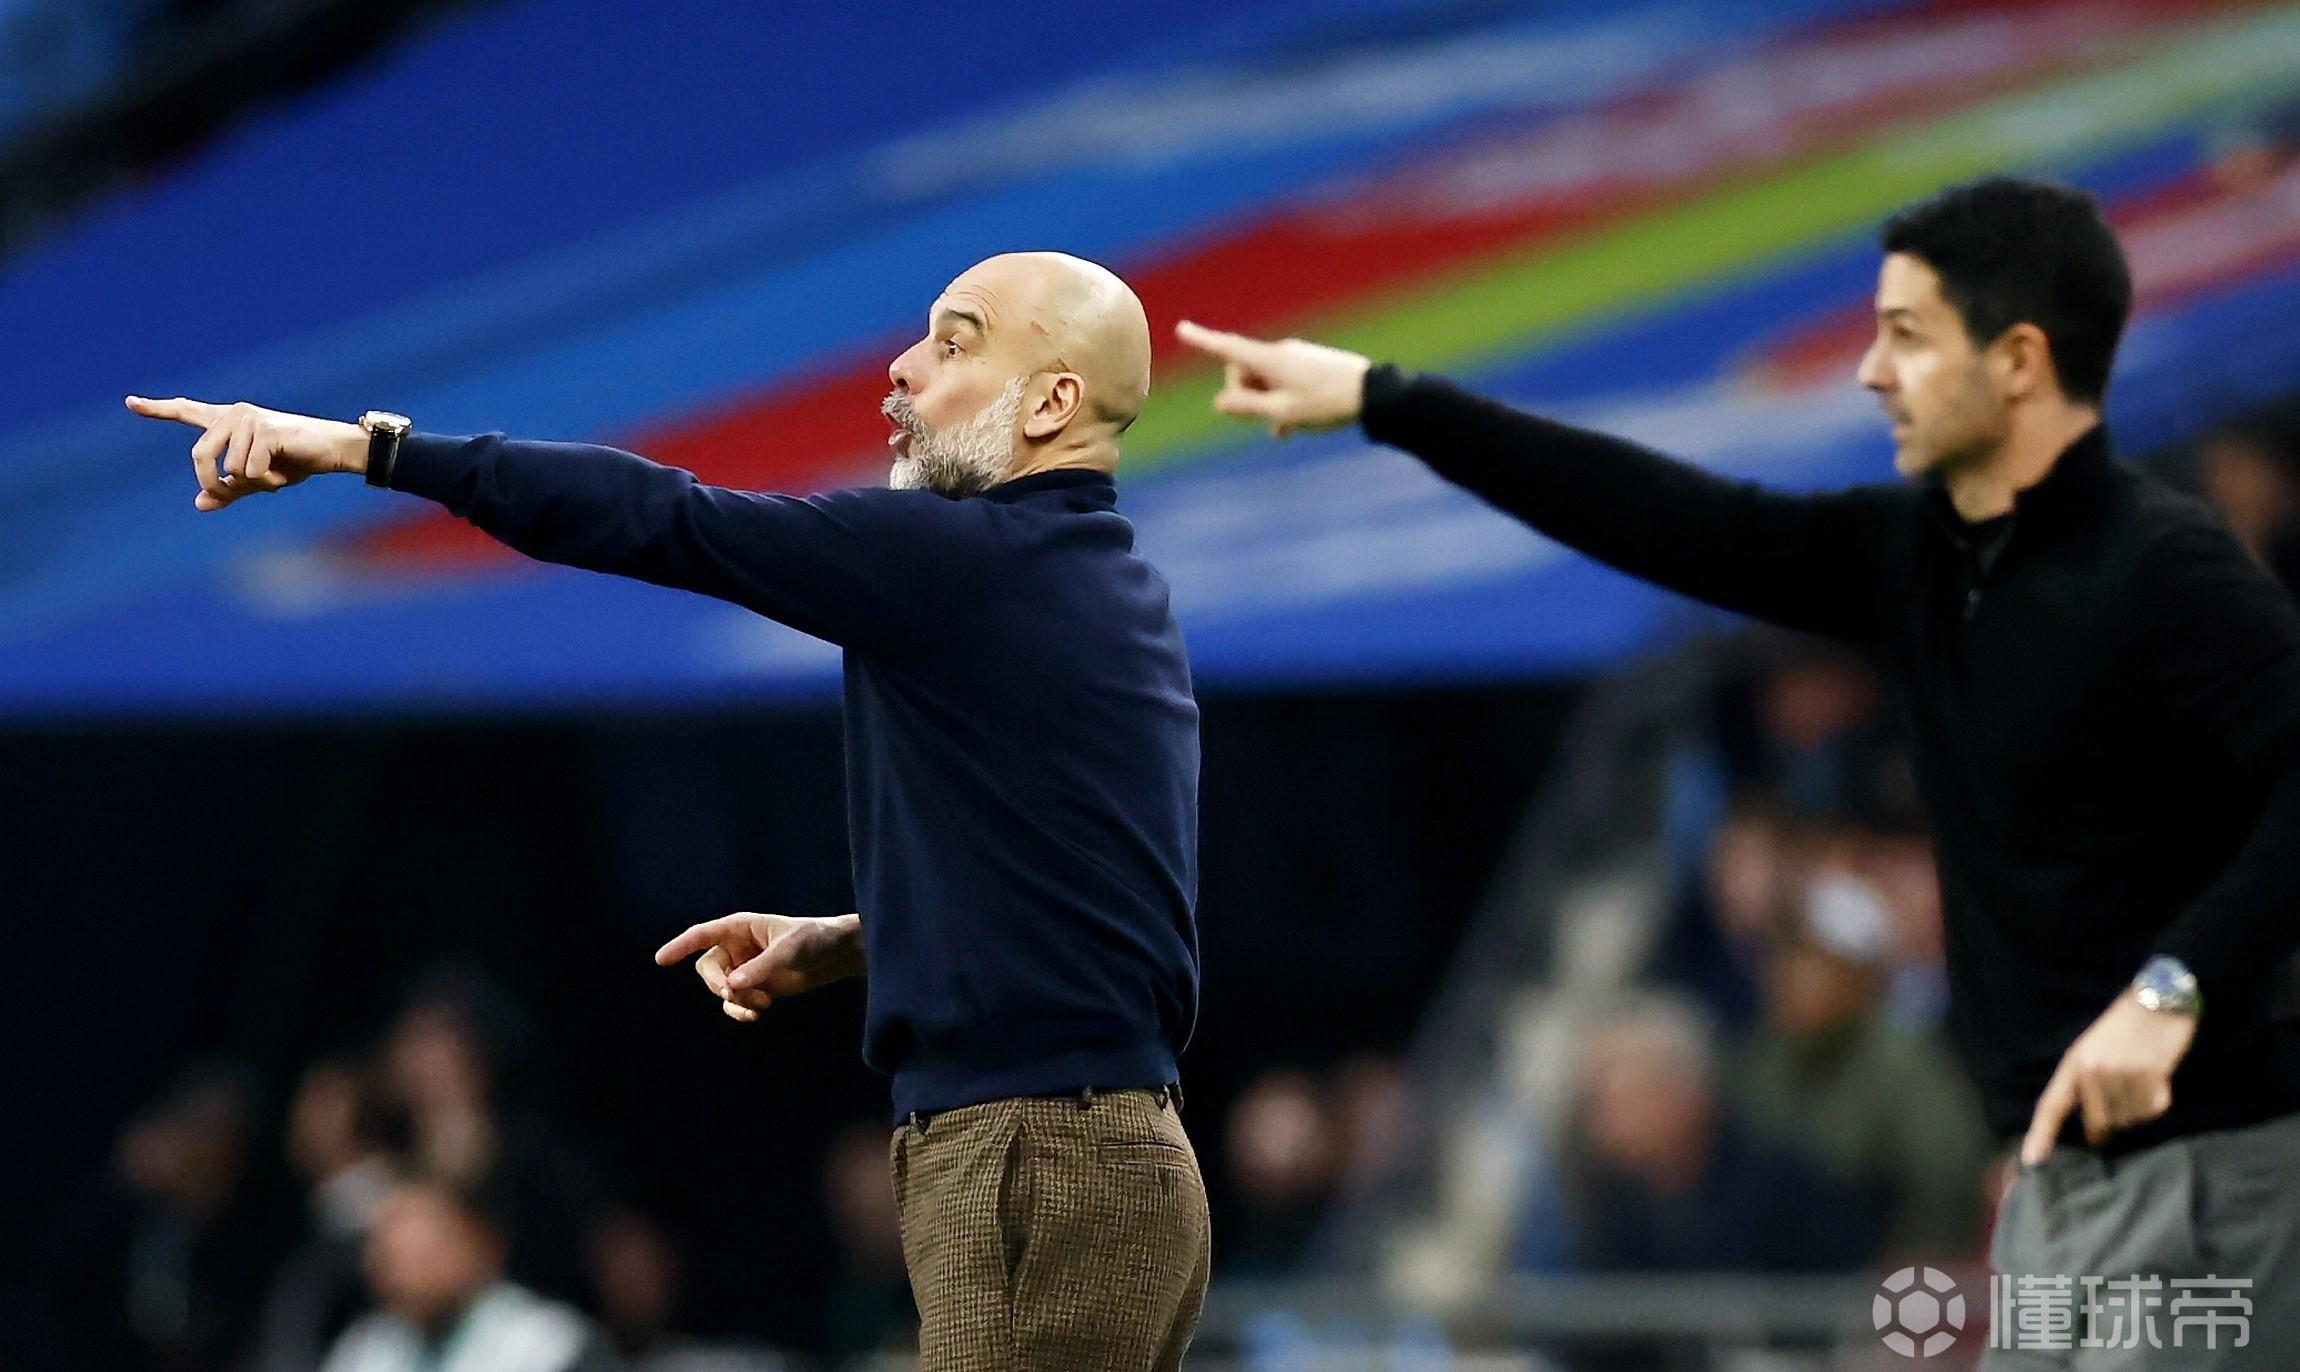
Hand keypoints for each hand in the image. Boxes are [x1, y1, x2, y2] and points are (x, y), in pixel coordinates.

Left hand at [125, 395, 368, 510]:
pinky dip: (269, 481)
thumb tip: (200, 504)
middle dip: (213, 482)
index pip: (186, 411)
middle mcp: (234, 414)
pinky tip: (286, 471)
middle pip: (199, 455)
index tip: (130, 402)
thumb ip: (229, 490)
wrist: (335, 450)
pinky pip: (250, 470)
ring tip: (277, 475)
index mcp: (228, 421)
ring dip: (254, 484)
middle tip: (233, 493)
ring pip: (230, 469)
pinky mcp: (266, 430)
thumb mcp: (259, 480)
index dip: (157, 409)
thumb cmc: (299, 461)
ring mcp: (249, 419)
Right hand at [651, 912, 863, 1022]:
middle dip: (718, 984)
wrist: (835, 956)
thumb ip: (761, 967)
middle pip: (708, 969)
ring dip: (735, 1000)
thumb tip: (732, 986)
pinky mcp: (755, 987)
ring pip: (720, 989)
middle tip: (737, 992)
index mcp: (740, 928)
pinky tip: (756, 1014)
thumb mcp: (788, 949)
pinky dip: (740, 1010)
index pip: (702, 935)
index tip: (661, 960)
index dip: (680, 946)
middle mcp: (736, 947)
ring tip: (760, 1005)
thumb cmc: (813, 939)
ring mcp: (744, 968)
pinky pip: (734, 1001)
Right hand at [1175, 321, 1371, 439]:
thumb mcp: (1283, 411)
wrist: (1374, 393)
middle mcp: (1280, 352)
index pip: (1227, 348)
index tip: (1181, 329)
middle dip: (1244, 395)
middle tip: (1264, 422)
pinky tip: (1294, 424)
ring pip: (1265, 380)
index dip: (1202, 340)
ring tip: (1283, 430)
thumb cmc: (1327, 403)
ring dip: (1265, 403)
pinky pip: (1282, 380)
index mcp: (1270, 360)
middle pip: (1244, 370)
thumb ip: (1248, 407)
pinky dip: (1280, 399)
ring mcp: (1296, 357)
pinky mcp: (1309, 363)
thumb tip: (1219, 402)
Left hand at [2021, 989, 2197, 1162]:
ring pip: (2129, 1118)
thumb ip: (2085, 1080)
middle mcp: (2095, 1072)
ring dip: (2135, 1108)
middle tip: (2117, 1110)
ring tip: (2138, 1079)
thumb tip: (2090, 1122)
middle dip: (2106, 1127)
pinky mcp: (2153, 1077)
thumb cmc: (2122, 1026)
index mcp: (2074, 1063)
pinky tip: (2156, 1078)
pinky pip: (2153, 1109)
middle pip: (2098, 1122)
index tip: (2032, 1160)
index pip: (2051, 1105)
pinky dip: (2155, 1101)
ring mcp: (2123, 1075)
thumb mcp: (2091, 1047)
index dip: (2040, 1134)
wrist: (2156, 1000)